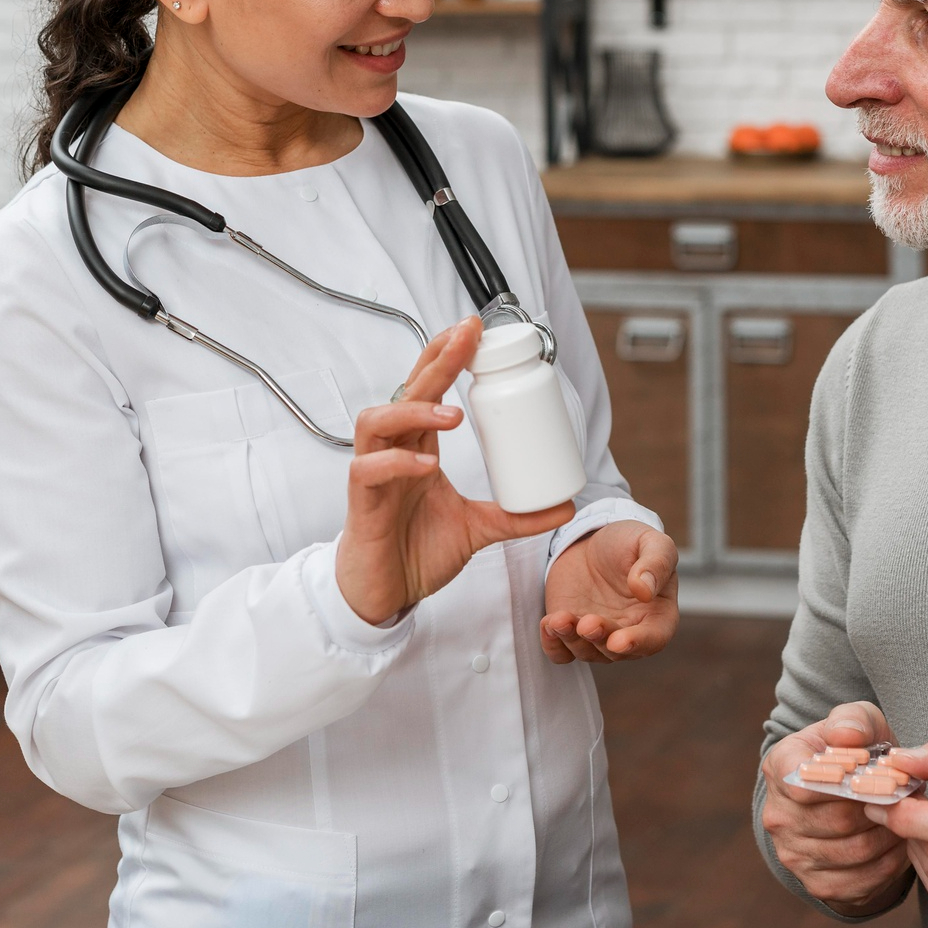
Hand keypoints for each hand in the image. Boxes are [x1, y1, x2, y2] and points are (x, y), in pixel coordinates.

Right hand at [337, 317, 573, 625]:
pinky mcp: (361, 502)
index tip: (475, 331)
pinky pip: (369, 470)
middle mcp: (393, 452)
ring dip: (413, 412)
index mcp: (418, 449)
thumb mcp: (478, 530)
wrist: (385, 596)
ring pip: (376, 422)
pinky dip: (395, 464)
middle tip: (466, 338)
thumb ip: (516, 517)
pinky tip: (425, 466)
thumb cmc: (416, 552)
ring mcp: (373, 474)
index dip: (446, 357)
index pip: (427, 390)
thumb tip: (566, 507)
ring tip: (450, 415)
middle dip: (435, 361)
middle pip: (406, 392)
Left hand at [541, 520, 678, 662]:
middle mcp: (629, 632)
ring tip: (559, 619)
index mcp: (657, 615)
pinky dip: (553, 645)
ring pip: (586, 653)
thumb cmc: (630, 543)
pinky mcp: (571, 633)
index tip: (619, 641)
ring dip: (572, 640)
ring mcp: (599, 636)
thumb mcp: (651, 542)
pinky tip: (548, 624)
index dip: (638, 643)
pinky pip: (561, 652)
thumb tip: (645, 591)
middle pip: (616, 651)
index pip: (653, 638)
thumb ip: (656, 563)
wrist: (593, 542)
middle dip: (600, 638)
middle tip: (587, 623)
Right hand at [758, 702, 914, 916]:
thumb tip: (846, 736)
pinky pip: (859, 882)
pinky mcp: (815, 883)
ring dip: (889, 837)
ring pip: (855, 852)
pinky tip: (898, 845)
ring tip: (907, 819)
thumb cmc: (855, 752)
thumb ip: (852, 721)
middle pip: (838, 820)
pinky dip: (888, 866)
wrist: (848, 794)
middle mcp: (778, 815)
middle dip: (879, 809)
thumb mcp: (857, 723)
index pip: (804, 783)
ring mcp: (793, 854)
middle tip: (906, 799)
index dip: (844, 781)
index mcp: (780, 768)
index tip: (875, 772)